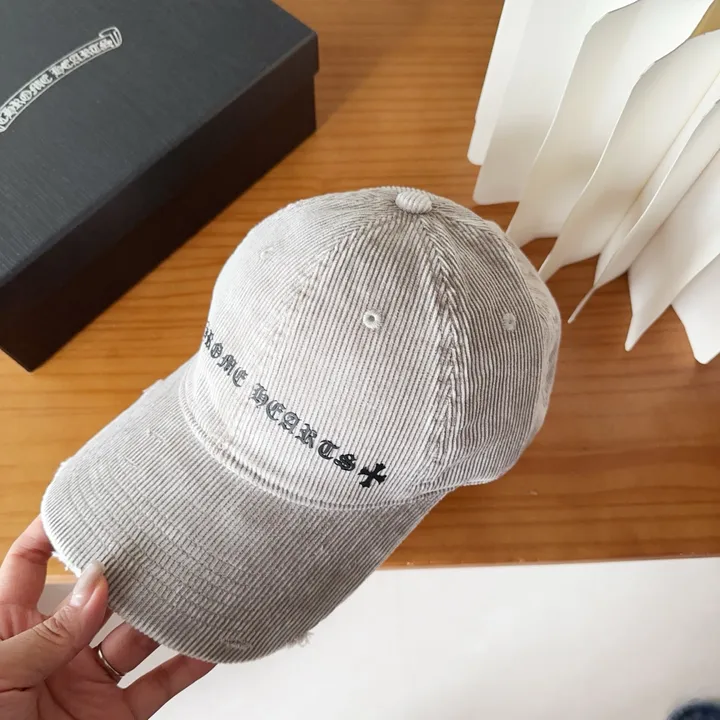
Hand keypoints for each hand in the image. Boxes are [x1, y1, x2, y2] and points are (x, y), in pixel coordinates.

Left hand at [0, 517, 213, 718]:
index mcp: (9, 631)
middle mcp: (52, 650)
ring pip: (136, 636)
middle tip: (158, 539)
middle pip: (97, 595)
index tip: (87, 501)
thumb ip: (47, 633)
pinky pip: (159, 684)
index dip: (52, 531)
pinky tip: (210, 641)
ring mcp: (85, 683)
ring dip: (166, 613)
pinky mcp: (113, 716)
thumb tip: (95, 583)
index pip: (28, 564)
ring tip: (194, 582)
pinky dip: (189, 664)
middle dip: (127, 569)